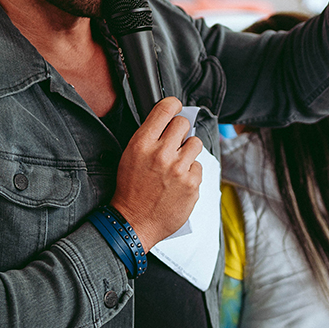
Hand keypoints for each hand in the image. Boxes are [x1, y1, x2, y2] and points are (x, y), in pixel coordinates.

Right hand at [110, 97, 203, 250]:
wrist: (133, 223)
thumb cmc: (130, 190)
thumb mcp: (129, 157)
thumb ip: (149, 138)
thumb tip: (169, 122)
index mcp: (142, 144)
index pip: (165, 109)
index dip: (173, 104)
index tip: (176, 106)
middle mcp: (161, 153)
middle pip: (183, 123)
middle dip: (180, 131)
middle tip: (174, 143)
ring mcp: (179, 168)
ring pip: (195, 143)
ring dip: (188, 151)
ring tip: (177, 164)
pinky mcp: (192, 183)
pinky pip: (199, 166)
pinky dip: (191, 172)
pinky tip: (179, 182)